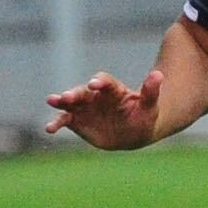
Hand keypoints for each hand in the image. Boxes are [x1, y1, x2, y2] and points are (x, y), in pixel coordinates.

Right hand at [44, 68, 166, 148]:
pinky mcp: (77, 121)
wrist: (133, 133)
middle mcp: (95, 96)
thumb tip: (158, 74)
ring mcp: (85, 108)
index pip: (104, 82)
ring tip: (52, 101)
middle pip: (82, 91)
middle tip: (66, 97)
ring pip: (70, 103)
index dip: (98, 82)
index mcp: (112, 90)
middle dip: (74, 93)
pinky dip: (56, 123)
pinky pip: (64, 120)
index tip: (93, 84)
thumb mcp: (150, 106)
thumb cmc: (143, 117)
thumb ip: (150, 91)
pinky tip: (49, 129)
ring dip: (61, 102)